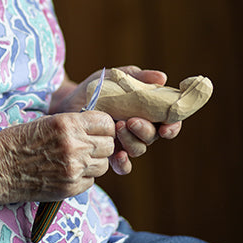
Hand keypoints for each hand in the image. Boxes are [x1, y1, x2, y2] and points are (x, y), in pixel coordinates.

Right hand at [0, 110, 115, 201]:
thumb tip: (95, 128)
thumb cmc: (16, 142)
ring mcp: (74, 170)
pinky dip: (84, 177)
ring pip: (103, 165)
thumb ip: (72, 125)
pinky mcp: (70, 189)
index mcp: (67, 124)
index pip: (107, 123)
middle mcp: (74, 146)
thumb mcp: (44, 122)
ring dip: (94, 162)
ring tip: (75, 159)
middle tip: (86, 145)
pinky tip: (67, 171)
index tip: (95, 129)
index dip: (103, 126)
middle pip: (108, 145)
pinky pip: (91, 181)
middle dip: (101, 144)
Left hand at [52, 66, 181, 175]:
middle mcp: (139, 129)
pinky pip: (123, 166)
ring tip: (117, 126)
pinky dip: (124, 163)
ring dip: (131, 140)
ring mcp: (125, 142)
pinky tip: (118, 155)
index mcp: (147, 111)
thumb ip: (138, 77)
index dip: (172, 125)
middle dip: (145, 130)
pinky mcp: (110, 153)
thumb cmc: (97, 88)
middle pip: (153, 136)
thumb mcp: (115, 77)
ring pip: (139, 149)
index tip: (166, 127)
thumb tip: (161, 78)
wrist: (70, 101)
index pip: (169, 121)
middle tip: (130, 120)